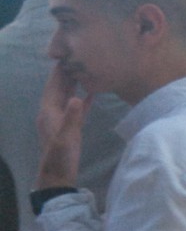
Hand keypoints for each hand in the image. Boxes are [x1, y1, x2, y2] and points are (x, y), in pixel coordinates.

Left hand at [35, 63, 88, 189]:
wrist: (58, 175)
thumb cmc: (60, 156)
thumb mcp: (66, 137)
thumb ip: (72, 117)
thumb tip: (78, 96)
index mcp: (49, 111)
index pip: (54, 86)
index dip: (59, 71)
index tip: (68, 55)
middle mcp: (53, 112)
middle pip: (60, 88)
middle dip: (67, 73)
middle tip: (80, 57)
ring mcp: (61, 119)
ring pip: (67, 96)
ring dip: (74, 83)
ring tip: (85, 69)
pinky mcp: (70, 126)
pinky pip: (76, 107)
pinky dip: (82, 97)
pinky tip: (91, 91)